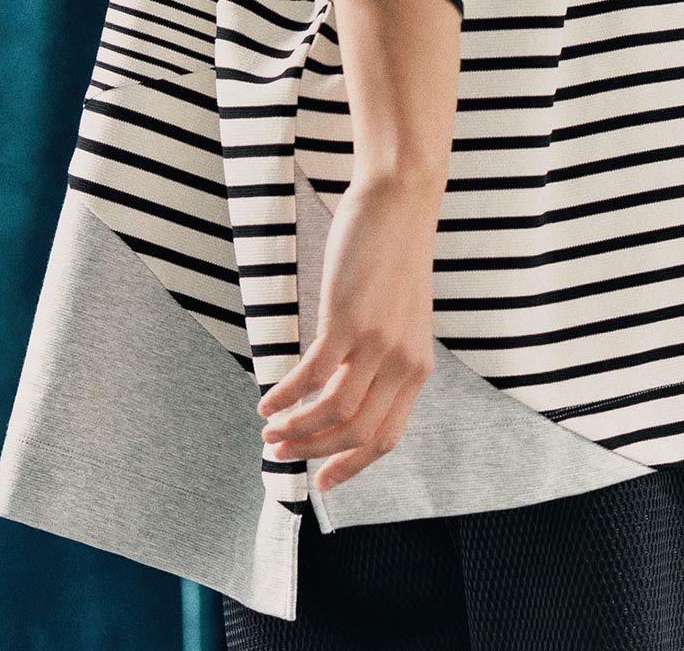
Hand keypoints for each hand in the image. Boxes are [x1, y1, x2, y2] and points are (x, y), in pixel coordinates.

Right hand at [256, 172, 440, 492]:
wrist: (400, 201)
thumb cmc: (393, 253)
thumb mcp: (399, 316)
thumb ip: (381, 355)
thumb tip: (343, 387)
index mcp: (417, 368)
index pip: (385, 439)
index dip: (350, 466)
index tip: (321, 482)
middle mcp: (402, 363)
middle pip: (355, 434)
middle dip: (313, 452)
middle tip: (280, 453)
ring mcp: (377, 343)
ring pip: (331, 414)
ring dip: (294, 430)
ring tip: (268, 430)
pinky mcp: (349, 321)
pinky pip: (311, 377)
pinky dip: (284, 396)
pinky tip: (266, 401)